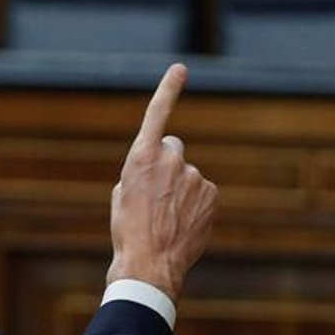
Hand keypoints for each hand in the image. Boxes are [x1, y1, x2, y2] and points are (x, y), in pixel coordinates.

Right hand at [107, 64, 218, 299]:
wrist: (149, 265)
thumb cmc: (128, 231)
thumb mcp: (123, 194)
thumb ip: (142, 172)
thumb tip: (161, 171)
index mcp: (141, 156)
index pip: (158, 113)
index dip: (169, 89)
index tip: (181, 69)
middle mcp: (171, 160)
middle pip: (173, 148)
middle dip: (167, 163)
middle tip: (157, 193)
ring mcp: (194, 176)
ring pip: (187, 175)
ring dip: (180, 190)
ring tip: (167, 218)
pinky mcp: (211, 193)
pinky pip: (202, 192)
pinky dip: (195, 204)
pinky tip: (182, 224)